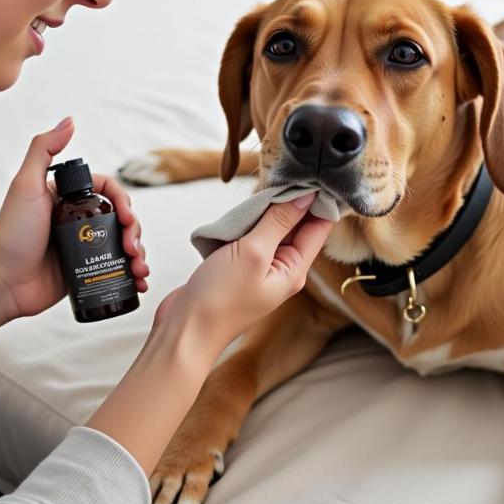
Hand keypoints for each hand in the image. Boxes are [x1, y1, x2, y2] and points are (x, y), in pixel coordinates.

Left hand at [0, 116, 149, 321]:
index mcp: (67, 198)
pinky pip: (117, 269)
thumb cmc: (11, 234)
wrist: (1, 282)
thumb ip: (43, 149)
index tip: (126, 217)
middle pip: (121, 218)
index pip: (108, 190)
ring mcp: (84, 247)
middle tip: (132, 248)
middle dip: (135, 232)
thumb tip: (70, 121)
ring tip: (139, 269)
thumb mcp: (26, 186)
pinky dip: (133, 275)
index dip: (123, 201)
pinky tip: (140, 281)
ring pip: (124, 244)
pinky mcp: (86, 271)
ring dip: (140, 255)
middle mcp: (78, 221)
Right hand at [152, 192, 332, 356]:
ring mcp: (258, 268)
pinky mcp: (237, 267)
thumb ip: (280, 222)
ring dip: (265, 210)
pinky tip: (239, 211)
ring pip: (270, 229)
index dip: (318, 200)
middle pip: (295, 225)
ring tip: (259, 188)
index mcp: (294, 269)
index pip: (318, 227)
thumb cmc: (220, 299)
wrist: (185, 330)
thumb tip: (306, 197)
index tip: (312, 173)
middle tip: (281, 174)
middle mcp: (281, 268)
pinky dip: (246, 222)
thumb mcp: (254, 253)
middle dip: (290, 201)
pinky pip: (249, 237)